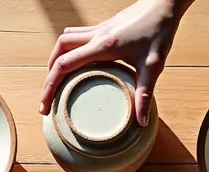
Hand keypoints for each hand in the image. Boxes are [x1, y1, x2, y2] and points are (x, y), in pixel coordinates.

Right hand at [39, 0, 189, 126]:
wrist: (164, 4)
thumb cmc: (159, 31)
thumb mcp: (153, 66)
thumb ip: (145, 94)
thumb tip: (141, 122)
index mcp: (102, 46)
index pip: (65, 65)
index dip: (50, 86)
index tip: (44, 105)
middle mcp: (95, 35)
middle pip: (59, 52)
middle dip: (49, 75)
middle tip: (48, 96)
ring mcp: (98, 29)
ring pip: (65, 41)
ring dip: (56, 59)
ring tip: (57, 79)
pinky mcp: (104, 27)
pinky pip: (77, 37)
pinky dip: (70, 50)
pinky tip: (78, 62)